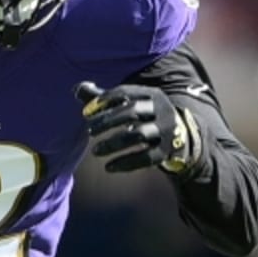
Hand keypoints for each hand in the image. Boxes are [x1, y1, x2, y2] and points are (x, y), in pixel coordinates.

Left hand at [76, 81, 200, 173]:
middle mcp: (161, 109)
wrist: (180, 137)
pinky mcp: (166, 151)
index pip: (125, 92)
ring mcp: (166, 131)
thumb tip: (77, 89)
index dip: (104, 101)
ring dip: (113, 143)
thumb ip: (103, 98)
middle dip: (107, 121)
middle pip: (131, 111)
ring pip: (138, 135)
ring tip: (95, 152)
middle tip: (88, 132)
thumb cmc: (145, 117)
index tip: (85, 113)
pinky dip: (125, 163)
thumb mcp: (129, 105)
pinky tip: (108, 167)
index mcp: (151, 94)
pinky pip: (145, 158)